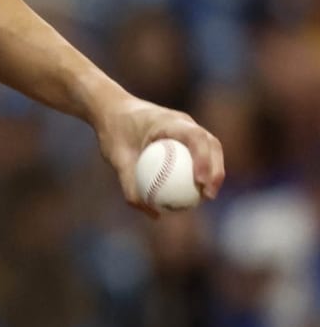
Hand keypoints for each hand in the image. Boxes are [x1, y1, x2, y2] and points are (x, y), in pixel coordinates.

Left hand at [93, 96, 224, 218]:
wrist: (111, 112)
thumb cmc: (113, 132)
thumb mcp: (115, 157)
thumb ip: (130, 183)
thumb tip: (154, 214)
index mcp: (168, 120)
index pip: (194, 137)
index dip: (203, 159)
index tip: (199, 182)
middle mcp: (183, 122)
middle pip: (210, 144)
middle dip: (215, 169)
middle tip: (208, 195)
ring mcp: (186, 128)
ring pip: (209, 149)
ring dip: (212, 171)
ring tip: (206, 197)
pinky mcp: (184, 137)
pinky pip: (197, 155)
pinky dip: (199, 171)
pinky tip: (194, 194)